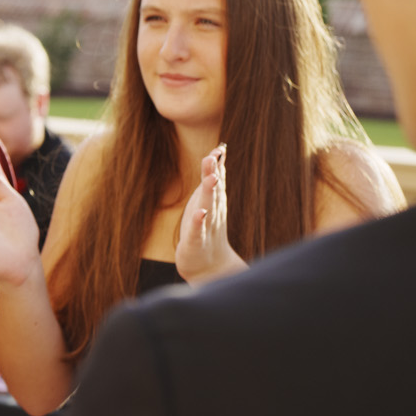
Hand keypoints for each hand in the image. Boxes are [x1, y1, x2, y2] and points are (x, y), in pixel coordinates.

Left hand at [175, 145, 244, 283]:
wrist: (208, 267)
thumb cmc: (206, 231)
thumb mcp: (208, 201)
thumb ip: (213, 180)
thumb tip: (217, 154)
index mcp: (214, 203)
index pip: (218, 181)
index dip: (218, 165)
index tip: (220, 148)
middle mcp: (213, 212)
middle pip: (213, 190)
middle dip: (213, 172)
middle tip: (212, 156)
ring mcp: (205, 227)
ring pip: (208, 207)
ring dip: (209, 193)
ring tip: (211, 179)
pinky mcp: (195, 241)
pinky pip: (197, 230)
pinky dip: (198, 221)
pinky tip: (200, 213)